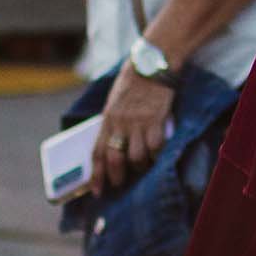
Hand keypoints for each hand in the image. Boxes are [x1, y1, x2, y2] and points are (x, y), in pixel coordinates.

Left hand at [89, 65, 173, 193]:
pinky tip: (159, 157)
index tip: (97, 191)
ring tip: (143, 168)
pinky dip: (157, 156)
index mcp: (107, 119)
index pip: (97, 152)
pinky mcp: (157, 119)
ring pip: (136, 156)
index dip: (96, 175)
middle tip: (121, 185)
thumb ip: (112, 123)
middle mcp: (120, 123)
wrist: (151, 64)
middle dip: (117, 177)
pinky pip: (156, 146)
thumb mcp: (114, 102)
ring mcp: (139, 122)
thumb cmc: (133, 83)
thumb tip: (111, 145)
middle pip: (114, 158)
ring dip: (140, 167)